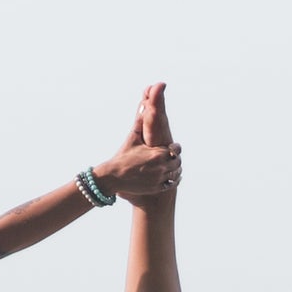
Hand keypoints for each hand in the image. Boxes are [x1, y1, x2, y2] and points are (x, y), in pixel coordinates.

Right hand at [100, 81, 181, 211]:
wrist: (113, 177)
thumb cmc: (123, 156)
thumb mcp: (133, 138)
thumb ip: (141, 122)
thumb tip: (145, 104)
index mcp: (158, 153)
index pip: (176, 149)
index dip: (175, 147)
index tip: (172, 147)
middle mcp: (161, 167)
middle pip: (178, 161)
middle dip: (175, 158)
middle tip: (171, 156)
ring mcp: (159, 179)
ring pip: (176, 173)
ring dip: (174, 168)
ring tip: (169, 165)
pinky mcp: (157, 187)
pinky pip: (171, 183)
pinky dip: (172, 179)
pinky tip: (168, 175)